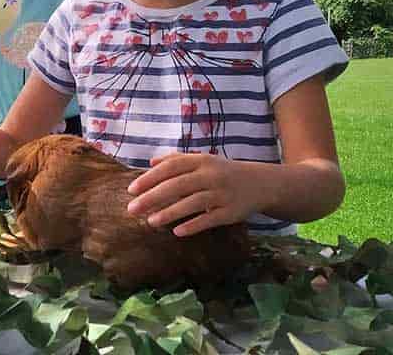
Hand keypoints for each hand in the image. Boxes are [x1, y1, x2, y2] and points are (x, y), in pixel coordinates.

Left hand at [125, 153, 266, 236]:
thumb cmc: (223, 172)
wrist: (260, 184)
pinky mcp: (231, 212)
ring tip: (150, 221)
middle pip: (178, 185)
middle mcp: (212, 175)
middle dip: (153, 197)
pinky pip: (210, 220)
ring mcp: (223, 194)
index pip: (171, 167)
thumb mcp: (203, 161)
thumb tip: (150, 163)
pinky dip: (194, 225)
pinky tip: (177, 232)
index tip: (132, 189)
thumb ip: (177, 160)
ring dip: (170, 212)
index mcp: (202, 161)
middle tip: (132, 209)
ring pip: (193, 203)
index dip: (150, 177)